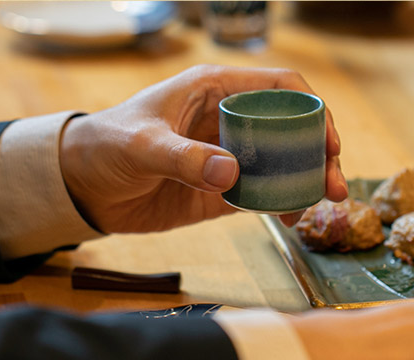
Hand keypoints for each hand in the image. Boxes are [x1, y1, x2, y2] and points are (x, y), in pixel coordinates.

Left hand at [59, 65, 346, 233]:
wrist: (79, 186)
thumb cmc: (105, 145)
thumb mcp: (141, 146)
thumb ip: (184, 158)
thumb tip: (232, 172)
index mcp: (214, 90)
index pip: (280, 88)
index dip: (311, 110)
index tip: (327, 141)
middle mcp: (228, 120)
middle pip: (290, 128)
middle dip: (319, 153)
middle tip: (334, 184)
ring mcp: (227, 156)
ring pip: (282, 163)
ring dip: (306, 181)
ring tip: (322, 204)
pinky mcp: (219, 191)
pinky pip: (261, 194)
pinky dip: (281, 204)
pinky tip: (291, 218)